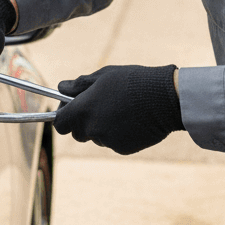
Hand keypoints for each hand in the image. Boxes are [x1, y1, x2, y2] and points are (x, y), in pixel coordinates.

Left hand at [53, 64, 181, 154]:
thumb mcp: (104, 76)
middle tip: (99, 107)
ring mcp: (107, 141)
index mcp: (83, 109)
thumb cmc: (133, 81)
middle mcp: (92, 128)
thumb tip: (60, 87)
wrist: (165, 98)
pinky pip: (113, 143)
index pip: (60, 123)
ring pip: (97, 137)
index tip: (70, 109)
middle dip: (83, 122)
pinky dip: (118, 134)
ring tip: (121, 110)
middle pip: (77, 133)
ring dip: (102, 128)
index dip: (63, 117)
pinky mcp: (122, 149)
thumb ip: (79, 85)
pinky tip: (132, 120)